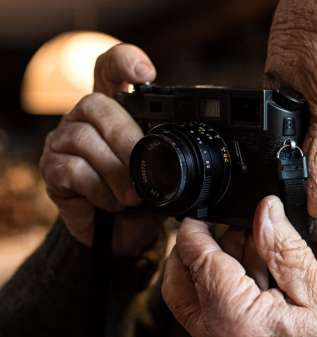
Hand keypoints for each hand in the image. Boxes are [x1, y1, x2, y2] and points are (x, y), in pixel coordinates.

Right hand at [39, 43, 160, 255]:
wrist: (123, 234)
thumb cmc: (146, 193)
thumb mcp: (166, 171)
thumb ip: (174, 153)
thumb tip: (204, 155)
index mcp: (118, 108)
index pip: (111, 69)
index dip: (124, 62)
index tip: (146, 73)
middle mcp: (86, 116)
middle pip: (98, 104)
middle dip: (127, 137)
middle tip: (147, 167)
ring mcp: (65, 139)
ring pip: (84, 138)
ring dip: (115, 170)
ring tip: (134, 196)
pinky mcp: (52, 168)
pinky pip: (72, 169)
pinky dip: (98, 189)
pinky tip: (113, 203)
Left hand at [162, 196, 316, 336]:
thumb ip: (283, 247)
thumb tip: (264, 210)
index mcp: (236, 319)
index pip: (198, 261)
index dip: (199, 228)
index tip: (209, 208)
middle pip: (178, 281)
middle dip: (196, 247)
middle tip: (226, 224)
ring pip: (190, 295)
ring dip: (211, 265)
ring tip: (254, 245)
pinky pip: (208, 309)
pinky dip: (221, 285)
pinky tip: (257, 269)